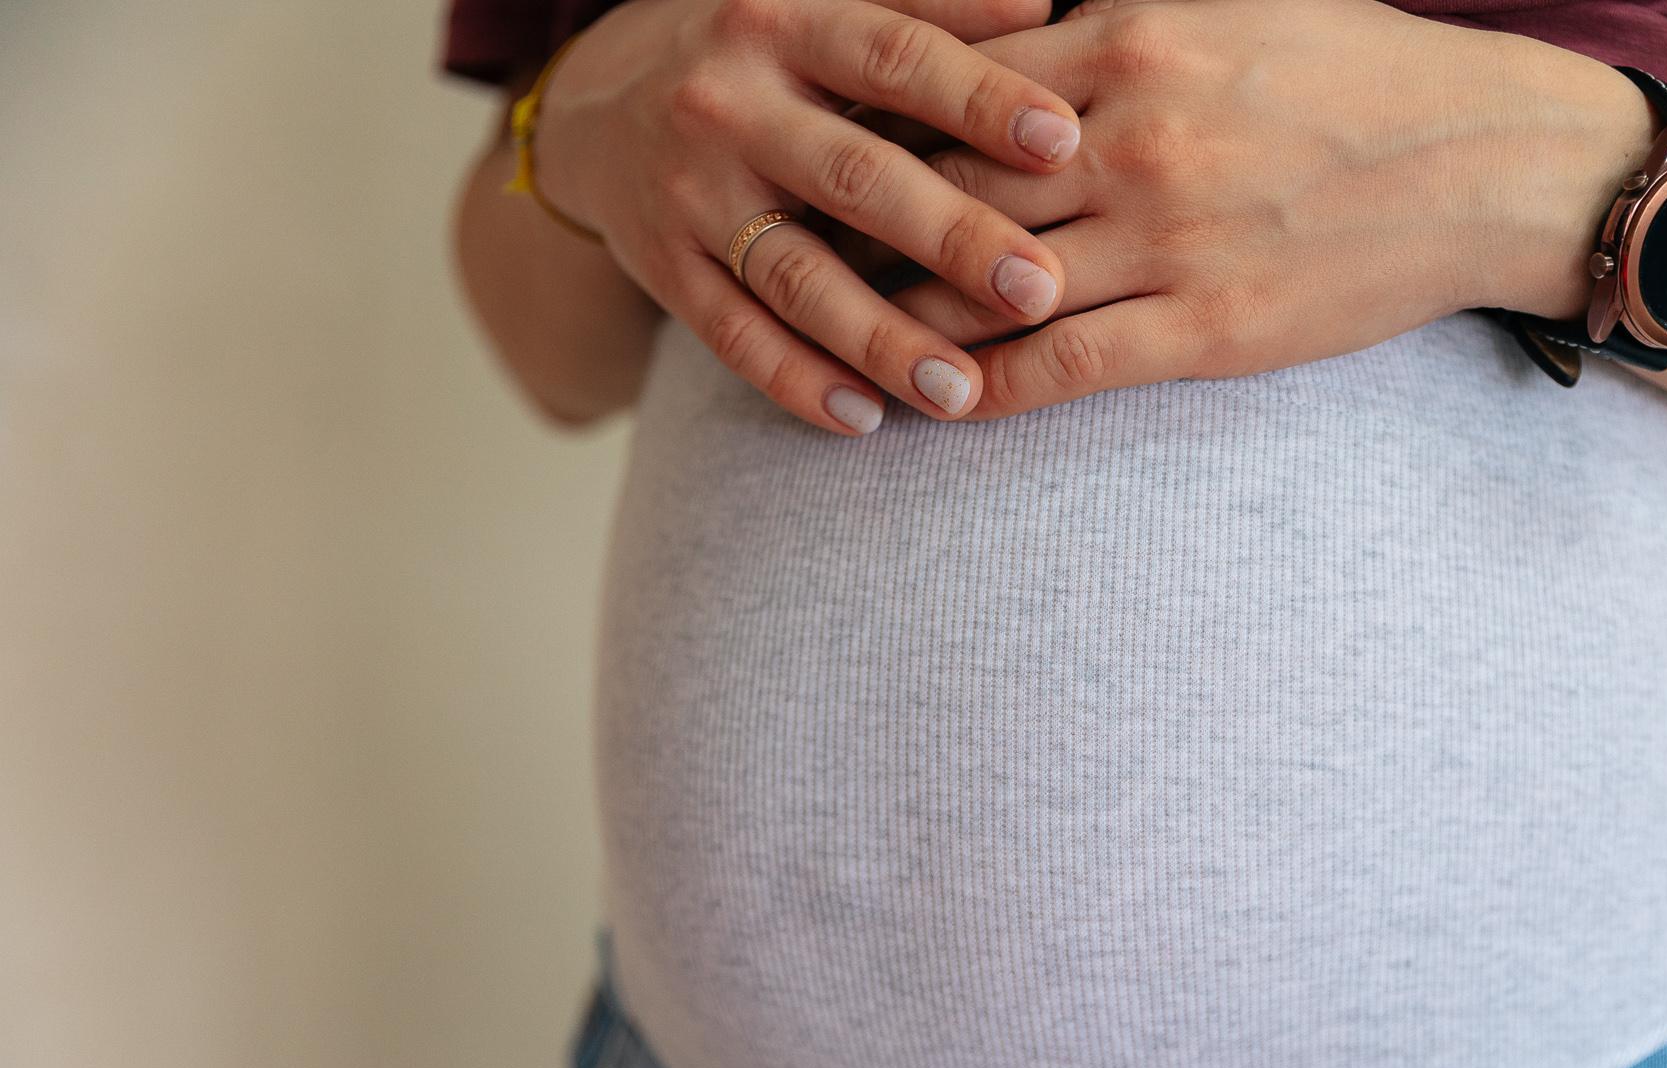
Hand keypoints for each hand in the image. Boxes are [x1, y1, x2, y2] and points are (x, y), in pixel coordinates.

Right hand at [528, 0, 1086, 430]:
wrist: (594, 104)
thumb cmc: (758, 56)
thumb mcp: (818, 6)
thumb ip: (924, 8)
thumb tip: (1045, 8)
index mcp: (781, 24)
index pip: (891, 56)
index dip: (978, 98)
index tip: (1065, 141)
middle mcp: (728, 107)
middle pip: (854, 179)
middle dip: (953, 238)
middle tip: (1040, 288)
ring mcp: (690, 195)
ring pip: (796, 277)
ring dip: (882, 341)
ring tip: (963, 392)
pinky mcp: (663, 269)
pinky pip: (733, 335)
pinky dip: (797, 381)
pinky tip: (865, 420)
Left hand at [882, 0, 1653, 418]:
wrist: (1486, 158)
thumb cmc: (1353, 69)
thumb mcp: (1226, 0)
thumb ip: (1110, 14)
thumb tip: (1013, 25)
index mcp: (1126, 40)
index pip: (953, 90)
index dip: (873, 130)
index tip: (816, 158)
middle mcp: (1134, 138)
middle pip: (950, 191)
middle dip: (862, 231)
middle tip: (792, 258)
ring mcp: (1171, 240)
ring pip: (993, 289)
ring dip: (905, 321)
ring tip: (840, 340)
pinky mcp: (1210, 330)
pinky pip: (1067, 368)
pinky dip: (988, 388)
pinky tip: (940, 404)